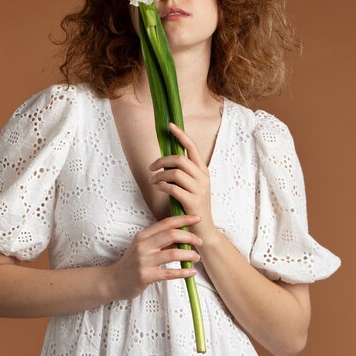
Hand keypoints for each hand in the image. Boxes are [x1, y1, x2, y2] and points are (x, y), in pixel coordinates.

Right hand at [109, 215, 202, 300]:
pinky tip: (191, 272)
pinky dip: (183, 272)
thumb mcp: (143, 247)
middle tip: (200, 242)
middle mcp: (143, 246)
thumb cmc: (132, 263)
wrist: (113, 281)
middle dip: (190, 236)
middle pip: (171, 235)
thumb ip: (161, 241)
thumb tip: (183, 235)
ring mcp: (144, 261)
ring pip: (173, 253)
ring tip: (196, 258)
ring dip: (189, 255)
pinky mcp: (146, 276)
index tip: (197, 219)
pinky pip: (169, 273)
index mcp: (143, 236)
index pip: (166, 223)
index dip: (183, 219)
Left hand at [148, 122, 213, 236]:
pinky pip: (172, 188)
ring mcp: (199, 190)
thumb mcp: (192, 186)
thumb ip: (183, 173)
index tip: (170, 126)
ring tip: (153, 181)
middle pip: (180, 159)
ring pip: (175, 173)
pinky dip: (162, 186)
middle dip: (162, 161)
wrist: (204, 229)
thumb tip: (166, 160)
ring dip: (159, 175)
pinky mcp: (192, 202)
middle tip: (151, 168)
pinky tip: (158, 188)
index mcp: (203, 171)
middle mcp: (203, 178)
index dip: (181, 135)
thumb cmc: (193, 207)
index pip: (192, 148)